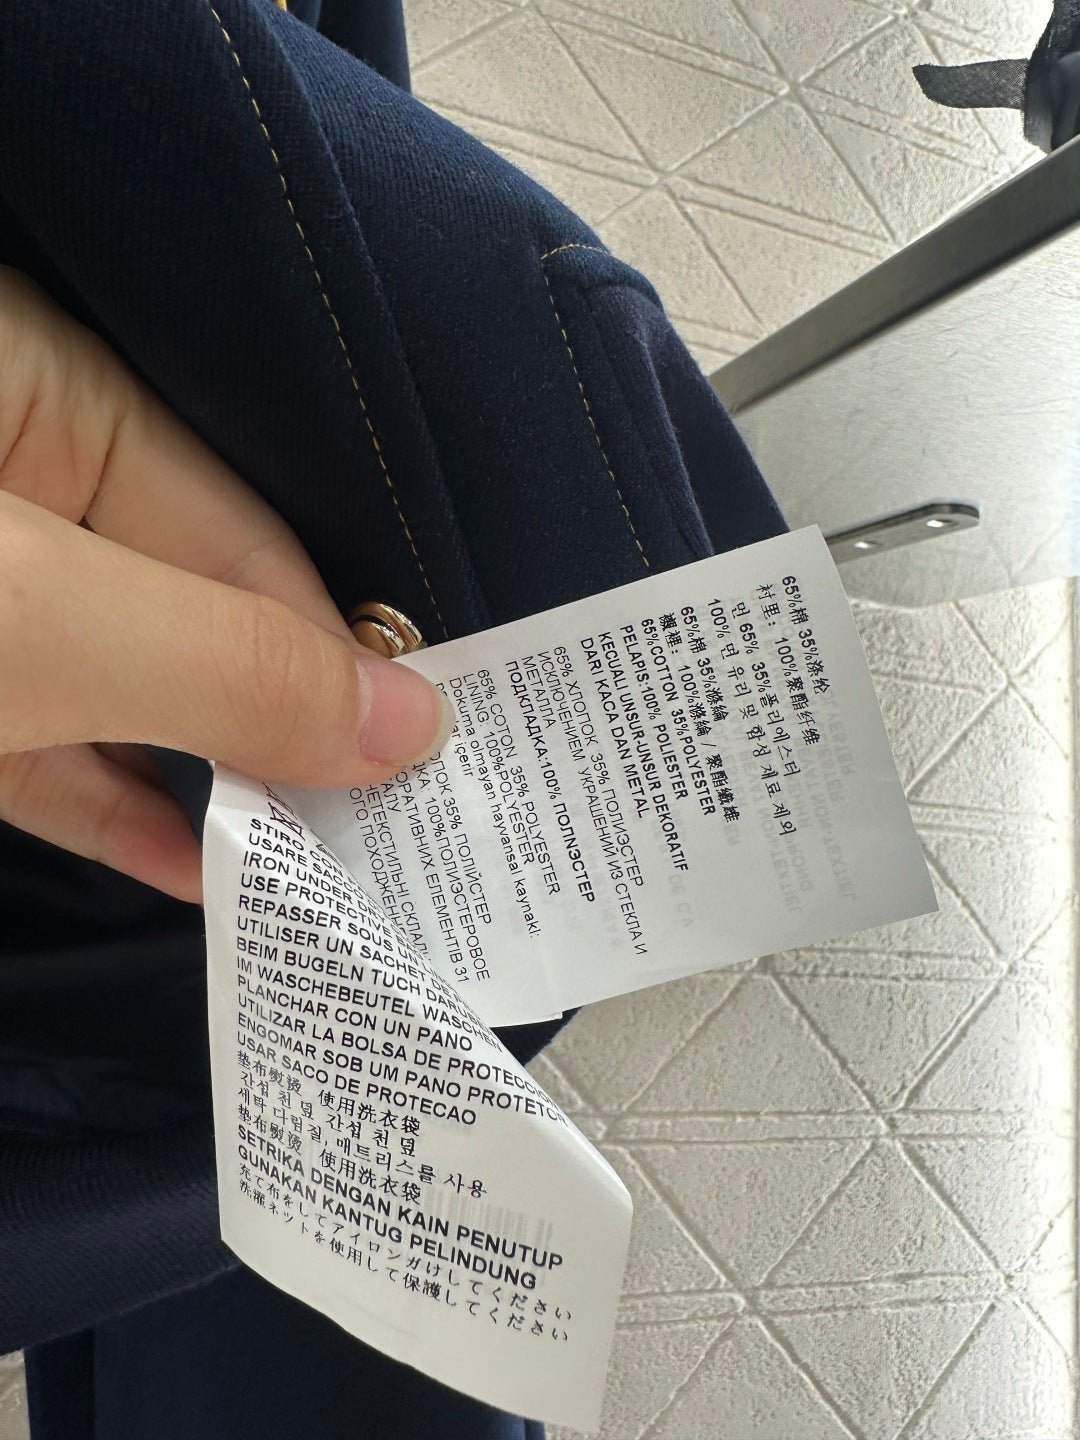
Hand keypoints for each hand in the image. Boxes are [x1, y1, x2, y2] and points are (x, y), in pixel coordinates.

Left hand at [0, 269, 451, 903]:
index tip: (417, 759)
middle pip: (193, 610)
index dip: (332, 650)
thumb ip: (225, 666)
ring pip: (120, 689)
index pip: (240, 529)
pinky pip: (42, 748)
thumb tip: (412, 720)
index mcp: (36, 386)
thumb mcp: (34, 619)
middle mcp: (13, 481)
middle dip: (281, 726)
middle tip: (394, 831)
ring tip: (320, 867)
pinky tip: (197, 868)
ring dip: (209, 784)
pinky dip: (111, 811)